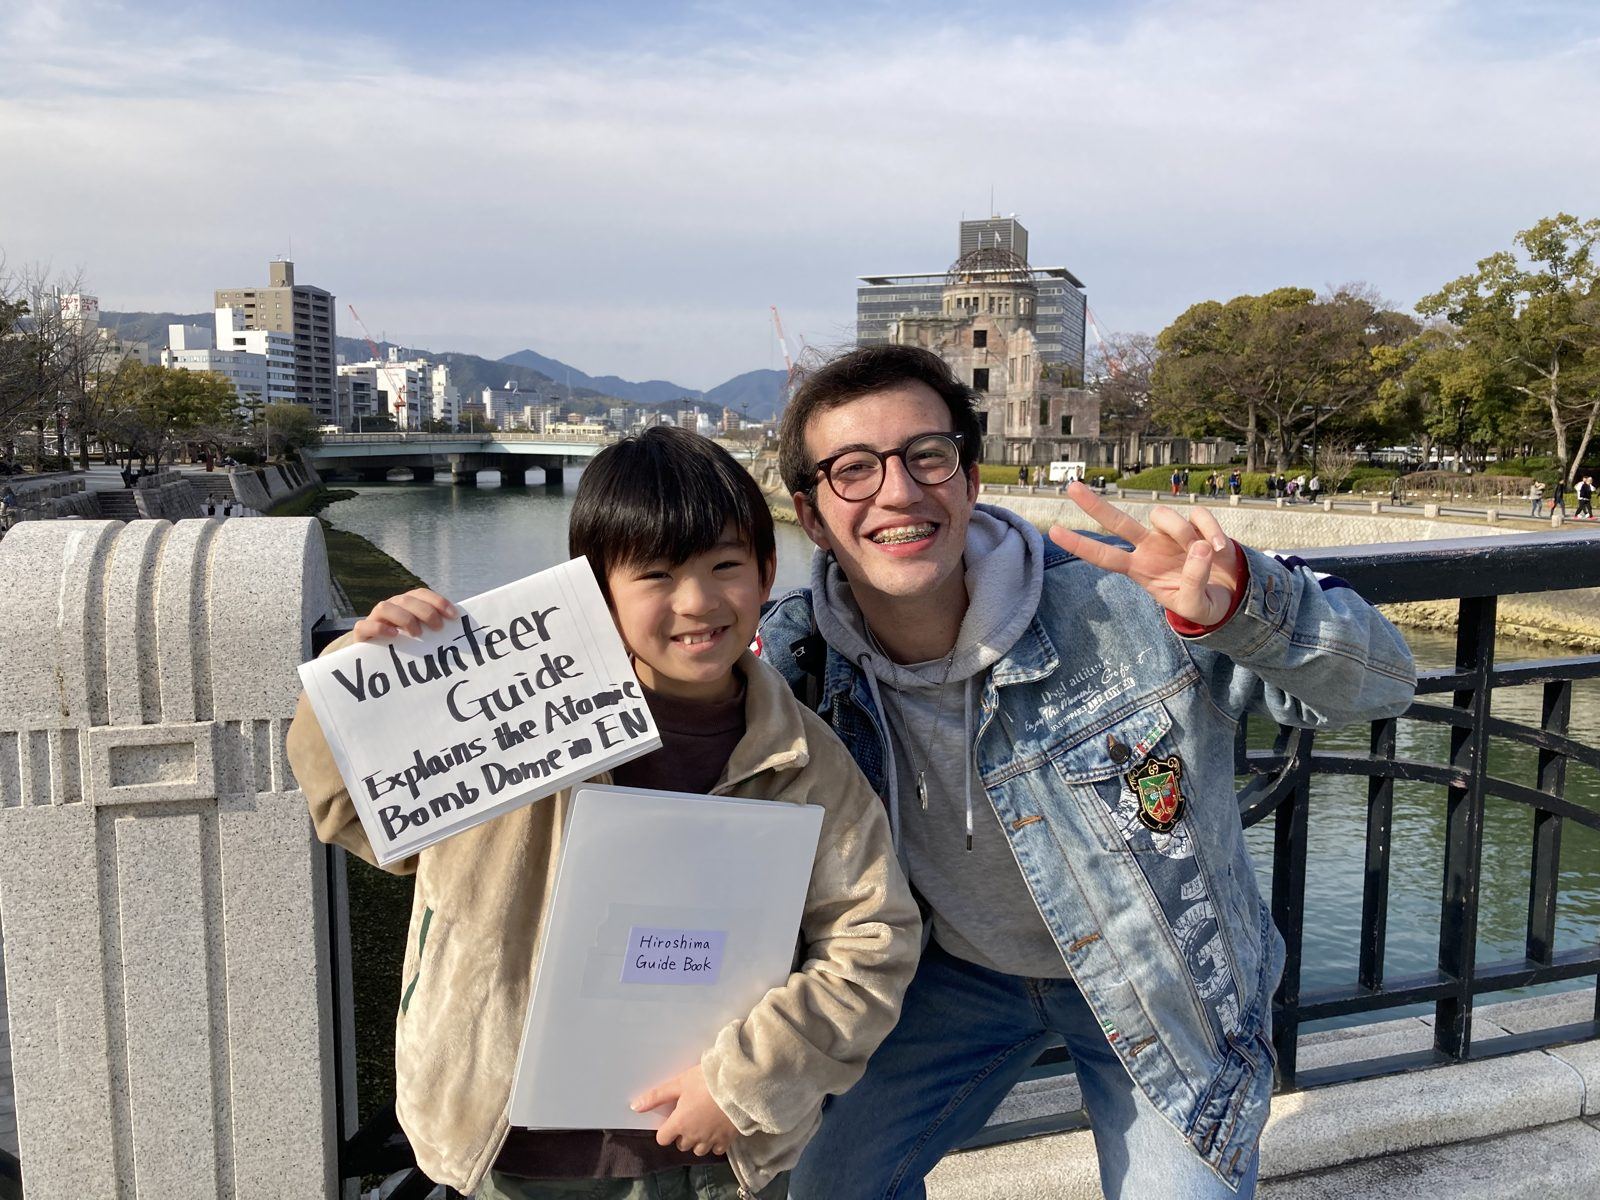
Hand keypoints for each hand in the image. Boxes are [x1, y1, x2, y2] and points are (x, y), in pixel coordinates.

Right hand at [352, 588, 456, 642]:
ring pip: (385, 607)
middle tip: (438, 628)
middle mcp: (391, 606)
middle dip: (425, 612)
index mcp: (406, 604)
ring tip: (417, 634)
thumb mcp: (420, 634)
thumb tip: (458, 627)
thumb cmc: (402, 644)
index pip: (422, 593)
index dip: (438, 601)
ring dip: (404, 618)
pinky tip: (394, 635)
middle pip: (406, 600)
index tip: (454, 616)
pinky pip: (365, 625)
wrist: (371, 657)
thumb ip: (433, 627)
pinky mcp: (361, 632)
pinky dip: (380, 628)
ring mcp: (374, 618)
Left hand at [633, 1063, 737, 1156]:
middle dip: (682, 1134)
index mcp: (679, 1123)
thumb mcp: (680, 1083)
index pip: (662, 1138)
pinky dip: (714, 1143)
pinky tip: (716, 1129)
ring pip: (698, 1150)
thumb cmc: (707, 1081)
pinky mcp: (726, 1140)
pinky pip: (716, 1150)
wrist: (738, 1084)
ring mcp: (710, 1140)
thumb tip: (634, 1106)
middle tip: (690, 1116)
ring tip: (703, 1124)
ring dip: (697, 1141)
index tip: (673, 1118)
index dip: (665, 1129)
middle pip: (681, 1145)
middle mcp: (693, 1136)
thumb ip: (657, 1096)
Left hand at [1050, 481, 1243, 626]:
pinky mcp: (1195, 523)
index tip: (1054, 531)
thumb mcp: (1195, 605)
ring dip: (1182, 533)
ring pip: (1162, 515)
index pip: (1105, 557)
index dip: (1080, 545)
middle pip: (1117, 522)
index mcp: (1139, 570)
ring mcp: (1170, 533)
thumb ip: (1193, 581)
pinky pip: (1198, 515)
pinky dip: (1211, 530)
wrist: (1231, 594)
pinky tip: (1220, 549)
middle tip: (1071, 487)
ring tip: (1206, 555)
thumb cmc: (1203, 601)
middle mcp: (1149, 547)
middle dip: (1094, 505)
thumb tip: (1199, 548)